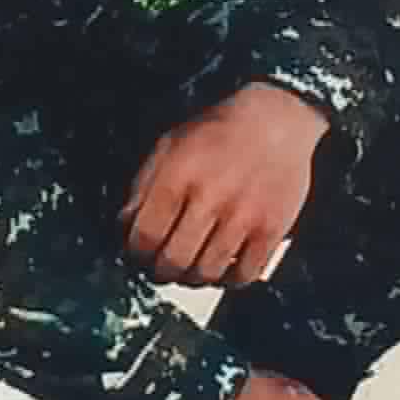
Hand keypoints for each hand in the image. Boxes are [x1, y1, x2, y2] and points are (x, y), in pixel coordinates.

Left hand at [119, 81, 329, 286]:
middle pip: (174, 260)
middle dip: (160, 270)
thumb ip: (142, 187)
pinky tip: (221, 267)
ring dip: (192, 278)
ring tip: (188, 268)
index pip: (145, 235)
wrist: (275, 120)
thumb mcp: (168, 146)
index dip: (135, 253)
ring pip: (207, 273)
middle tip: (160, 267)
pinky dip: (228, 280)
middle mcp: (210, 198)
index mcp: (178, 176)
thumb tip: (125, 226)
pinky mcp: (272, 229)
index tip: (136, 255)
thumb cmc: (219, 132)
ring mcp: (243, 216)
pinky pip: (245, 275)